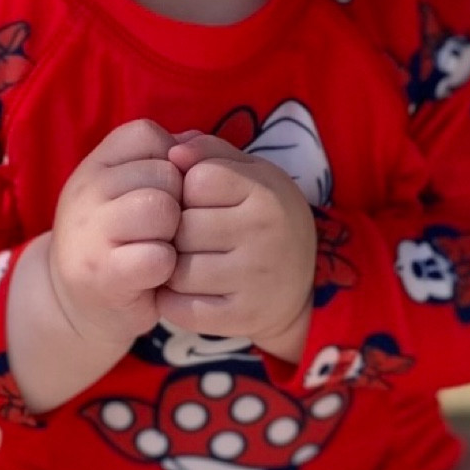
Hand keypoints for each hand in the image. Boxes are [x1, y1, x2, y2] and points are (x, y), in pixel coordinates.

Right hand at [46, 118, 182, 351]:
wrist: (73, 303)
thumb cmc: (118, 241)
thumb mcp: (128, 192)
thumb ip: (162, 161)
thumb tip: (198, 142)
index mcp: (93, 166)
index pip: (146, 134)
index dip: (169, 161)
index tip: (161, 192)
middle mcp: (85, 192)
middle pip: (163, 173)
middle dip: (178, 202)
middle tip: (164, 229)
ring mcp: (91, 234)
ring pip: (161, 209)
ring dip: (175, 233)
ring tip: (164, 247)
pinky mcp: (105, 275)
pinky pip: (158, 256)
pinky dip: (169, 267)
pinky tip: (158, 274)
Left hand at [159, 133, 315, 360]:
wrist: (299, 285)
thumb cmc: (261, 218)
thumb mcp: (248, 174)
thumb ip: (209, 152)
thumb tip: (173, 151)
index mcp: (267, 194)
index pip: (196, 180)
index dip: (187, 189)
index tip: (200, 201)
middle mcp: (266, 235)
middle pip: (182, 227)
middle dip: (175, 230)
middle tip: (190, 237)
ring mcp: (256, 280)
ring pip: (175, 270)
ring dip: (171, 266)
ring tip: (187, 261)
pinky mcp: (242, 318)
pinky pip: (179, 308)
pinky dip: (171, 300)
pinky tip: (185, 289)